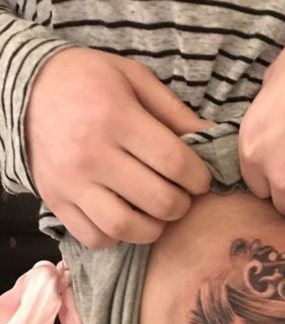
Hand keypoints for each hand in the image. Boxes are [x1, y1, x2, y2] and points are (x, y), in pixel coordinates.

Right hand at [26, 47, 213, 247]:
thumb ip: (175, 112)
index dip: (198, 178)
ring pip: (126, 227)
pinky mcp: (56, 202)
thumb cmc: (89, 82)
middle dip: (181, 204)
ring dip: (153, 227)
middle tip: (180, 195)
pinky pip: (95, 237)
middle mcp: (91, 153)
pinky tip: (125, 217)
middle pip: (158, 200)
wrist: (26, 90)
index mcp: (115, 116)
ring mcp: (71, 182)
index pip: (174, 163)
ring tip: (156, 212)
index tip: (199, 179)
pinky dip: (117, 236)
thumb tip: (214, 140)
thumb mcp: (134, 79)